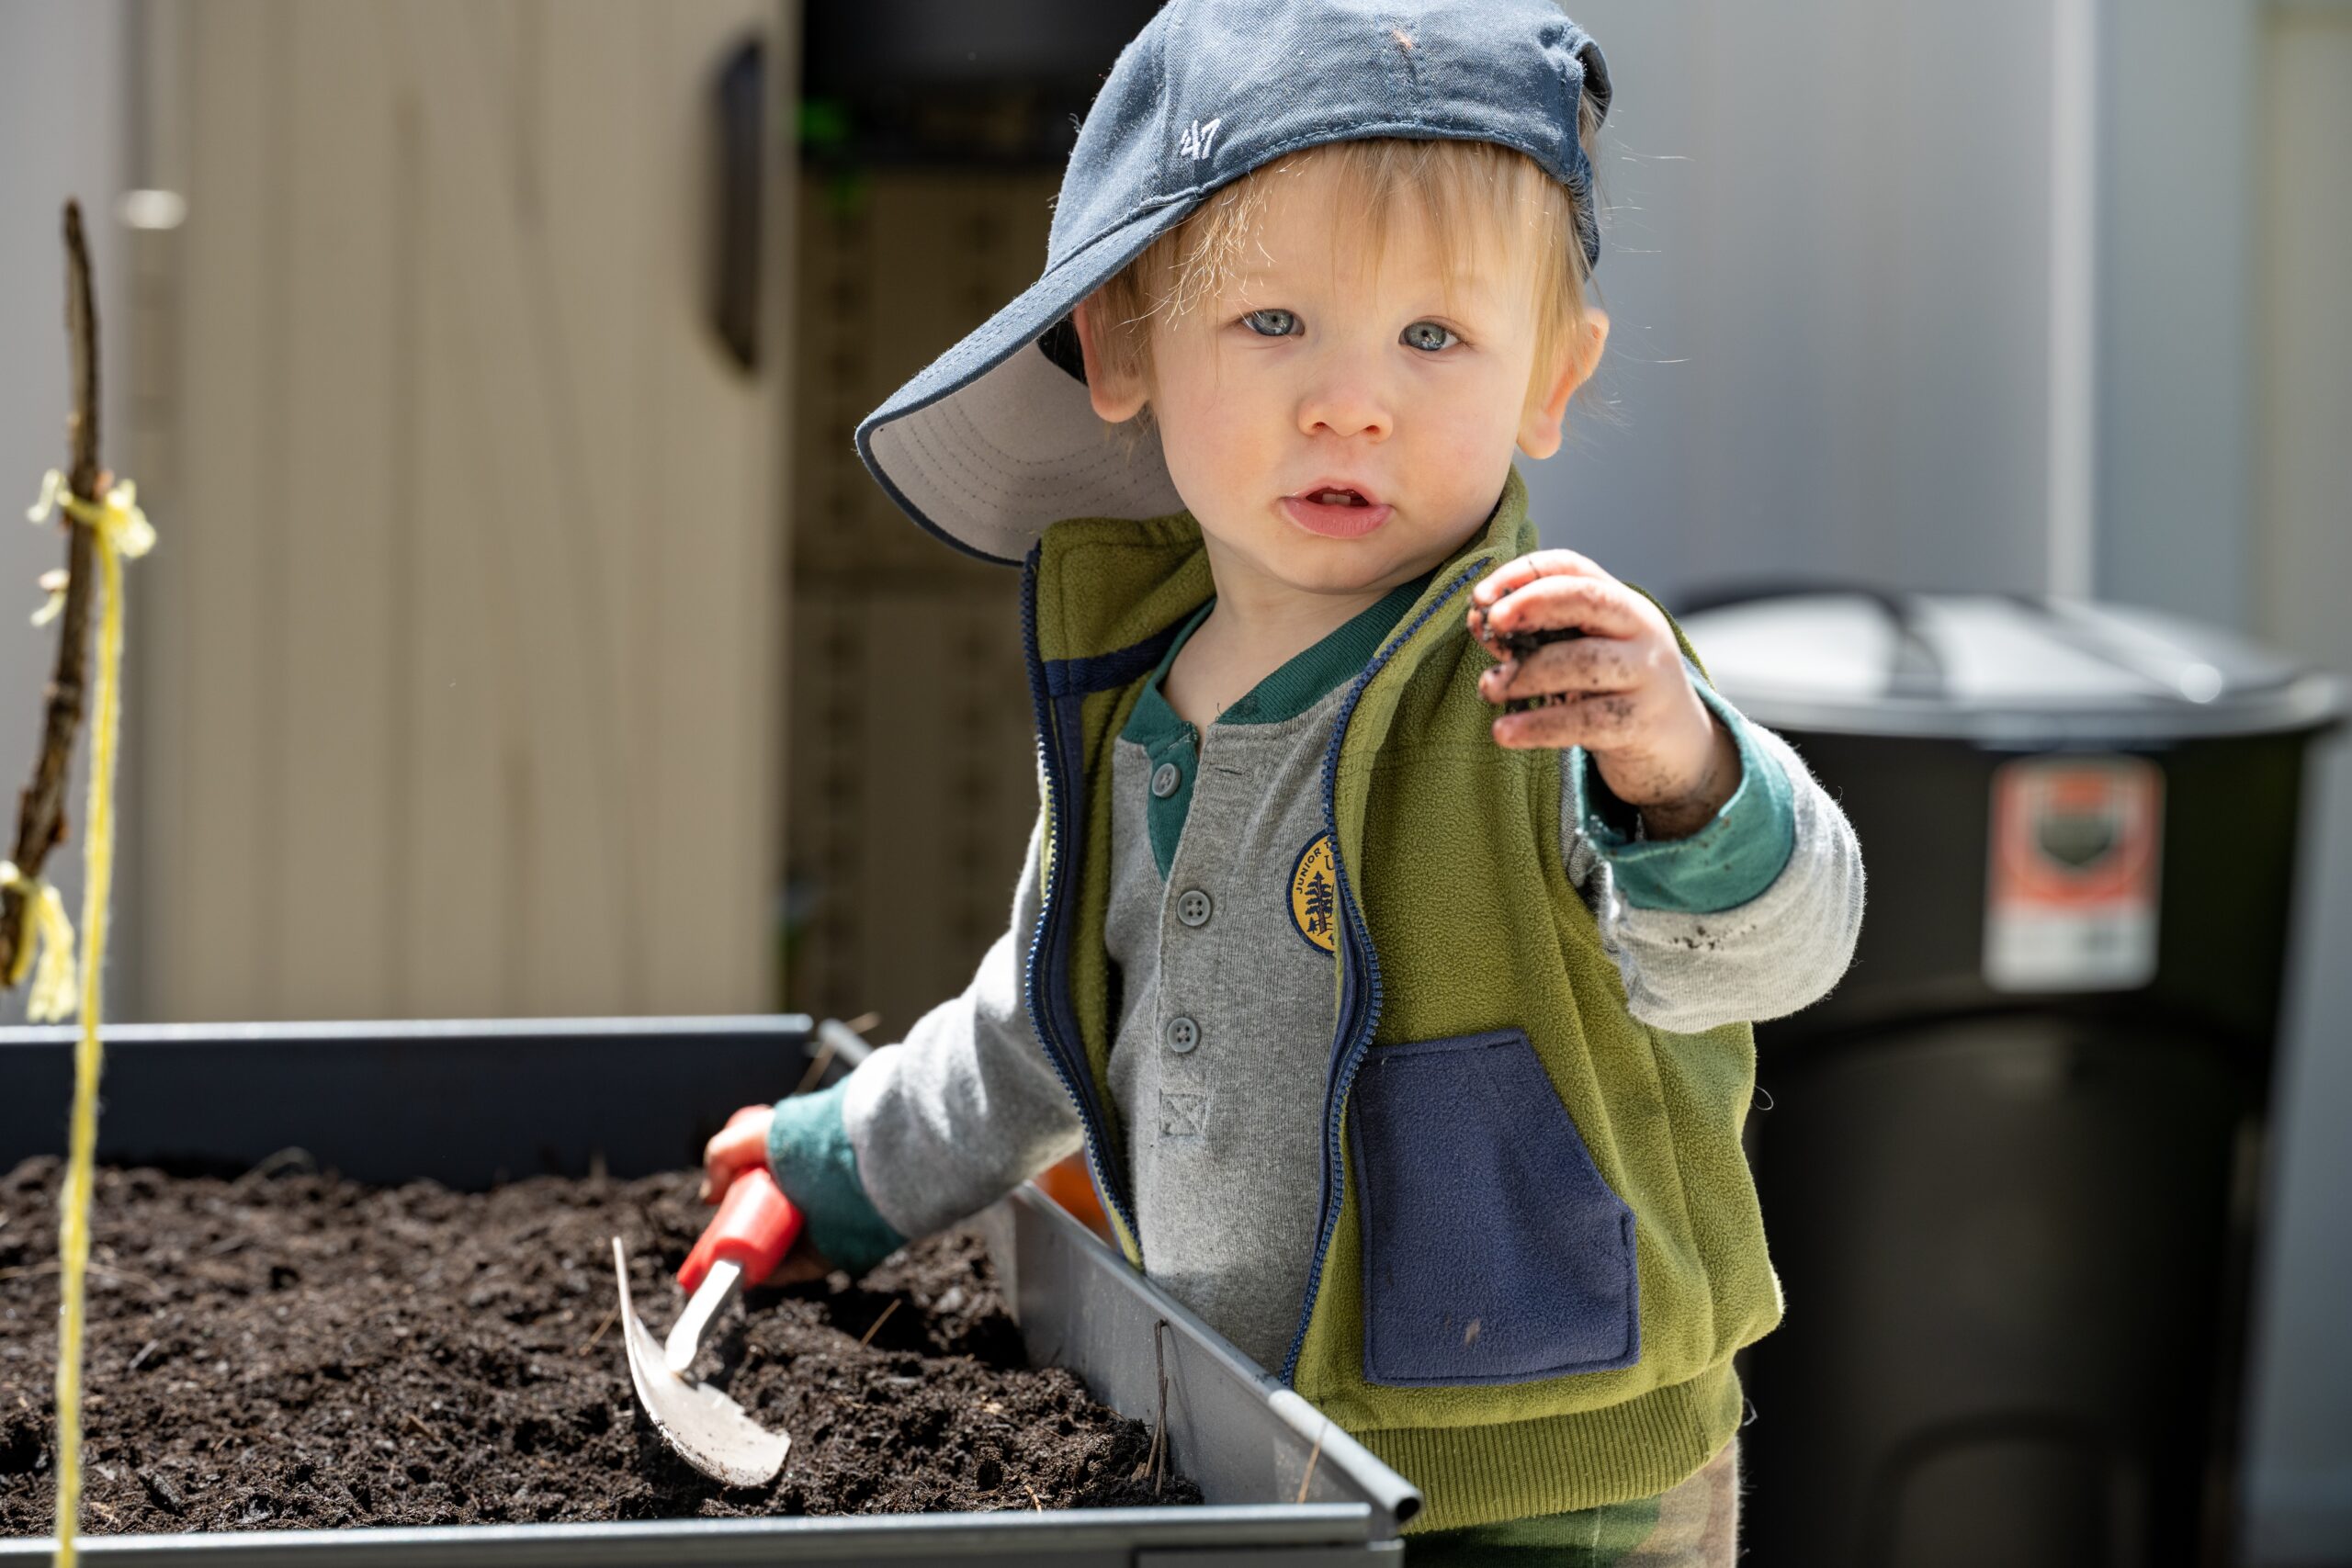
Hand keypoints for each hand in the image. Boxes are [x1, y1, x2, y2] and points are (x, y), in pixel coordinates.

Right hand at [700, 1104, 834, 1282]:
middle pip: (770, 1221)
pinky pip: (800, 1269)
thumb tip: (710, 1197)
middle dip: (745, 1233)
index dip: (739, 1201)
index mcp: (799, 1163)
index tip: (719, 1212)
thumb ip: (723, 1154)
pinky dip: (775, 1275)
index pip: (763, 1187)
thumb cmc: (812, 1142)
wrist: (863, 1164)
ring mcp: (825, 1224)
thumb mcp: (758, 1134)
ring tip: (725, 1265)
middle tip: (721, 1242)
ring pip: (782, 1248)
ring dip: (755, 1259)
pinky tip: (749, 1278)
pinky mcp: (836, 1250)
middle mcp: (813, 1193)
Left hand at [1469, 550, 1740, 839]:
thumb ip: (1535, 634)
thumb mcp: (1581, 652)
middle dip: (1531, 604)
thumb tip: (1479, 622)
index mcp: (1621, 603)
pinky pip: (1585, 721)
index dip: (1523, 573)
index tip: (1480, 597)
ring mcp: (1646, 675)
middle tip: (1491, 623)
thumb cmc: (1613, 690)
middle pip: (1585, 599)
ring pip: (1583, 662)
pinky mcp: (1641, 723)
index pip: (1572, 569)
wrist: (1676, 745)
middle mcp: (1640, 630)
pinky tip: (1504, 731)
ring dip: (1526, 673)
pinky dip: (1538, 726)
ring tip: (1489, 688)